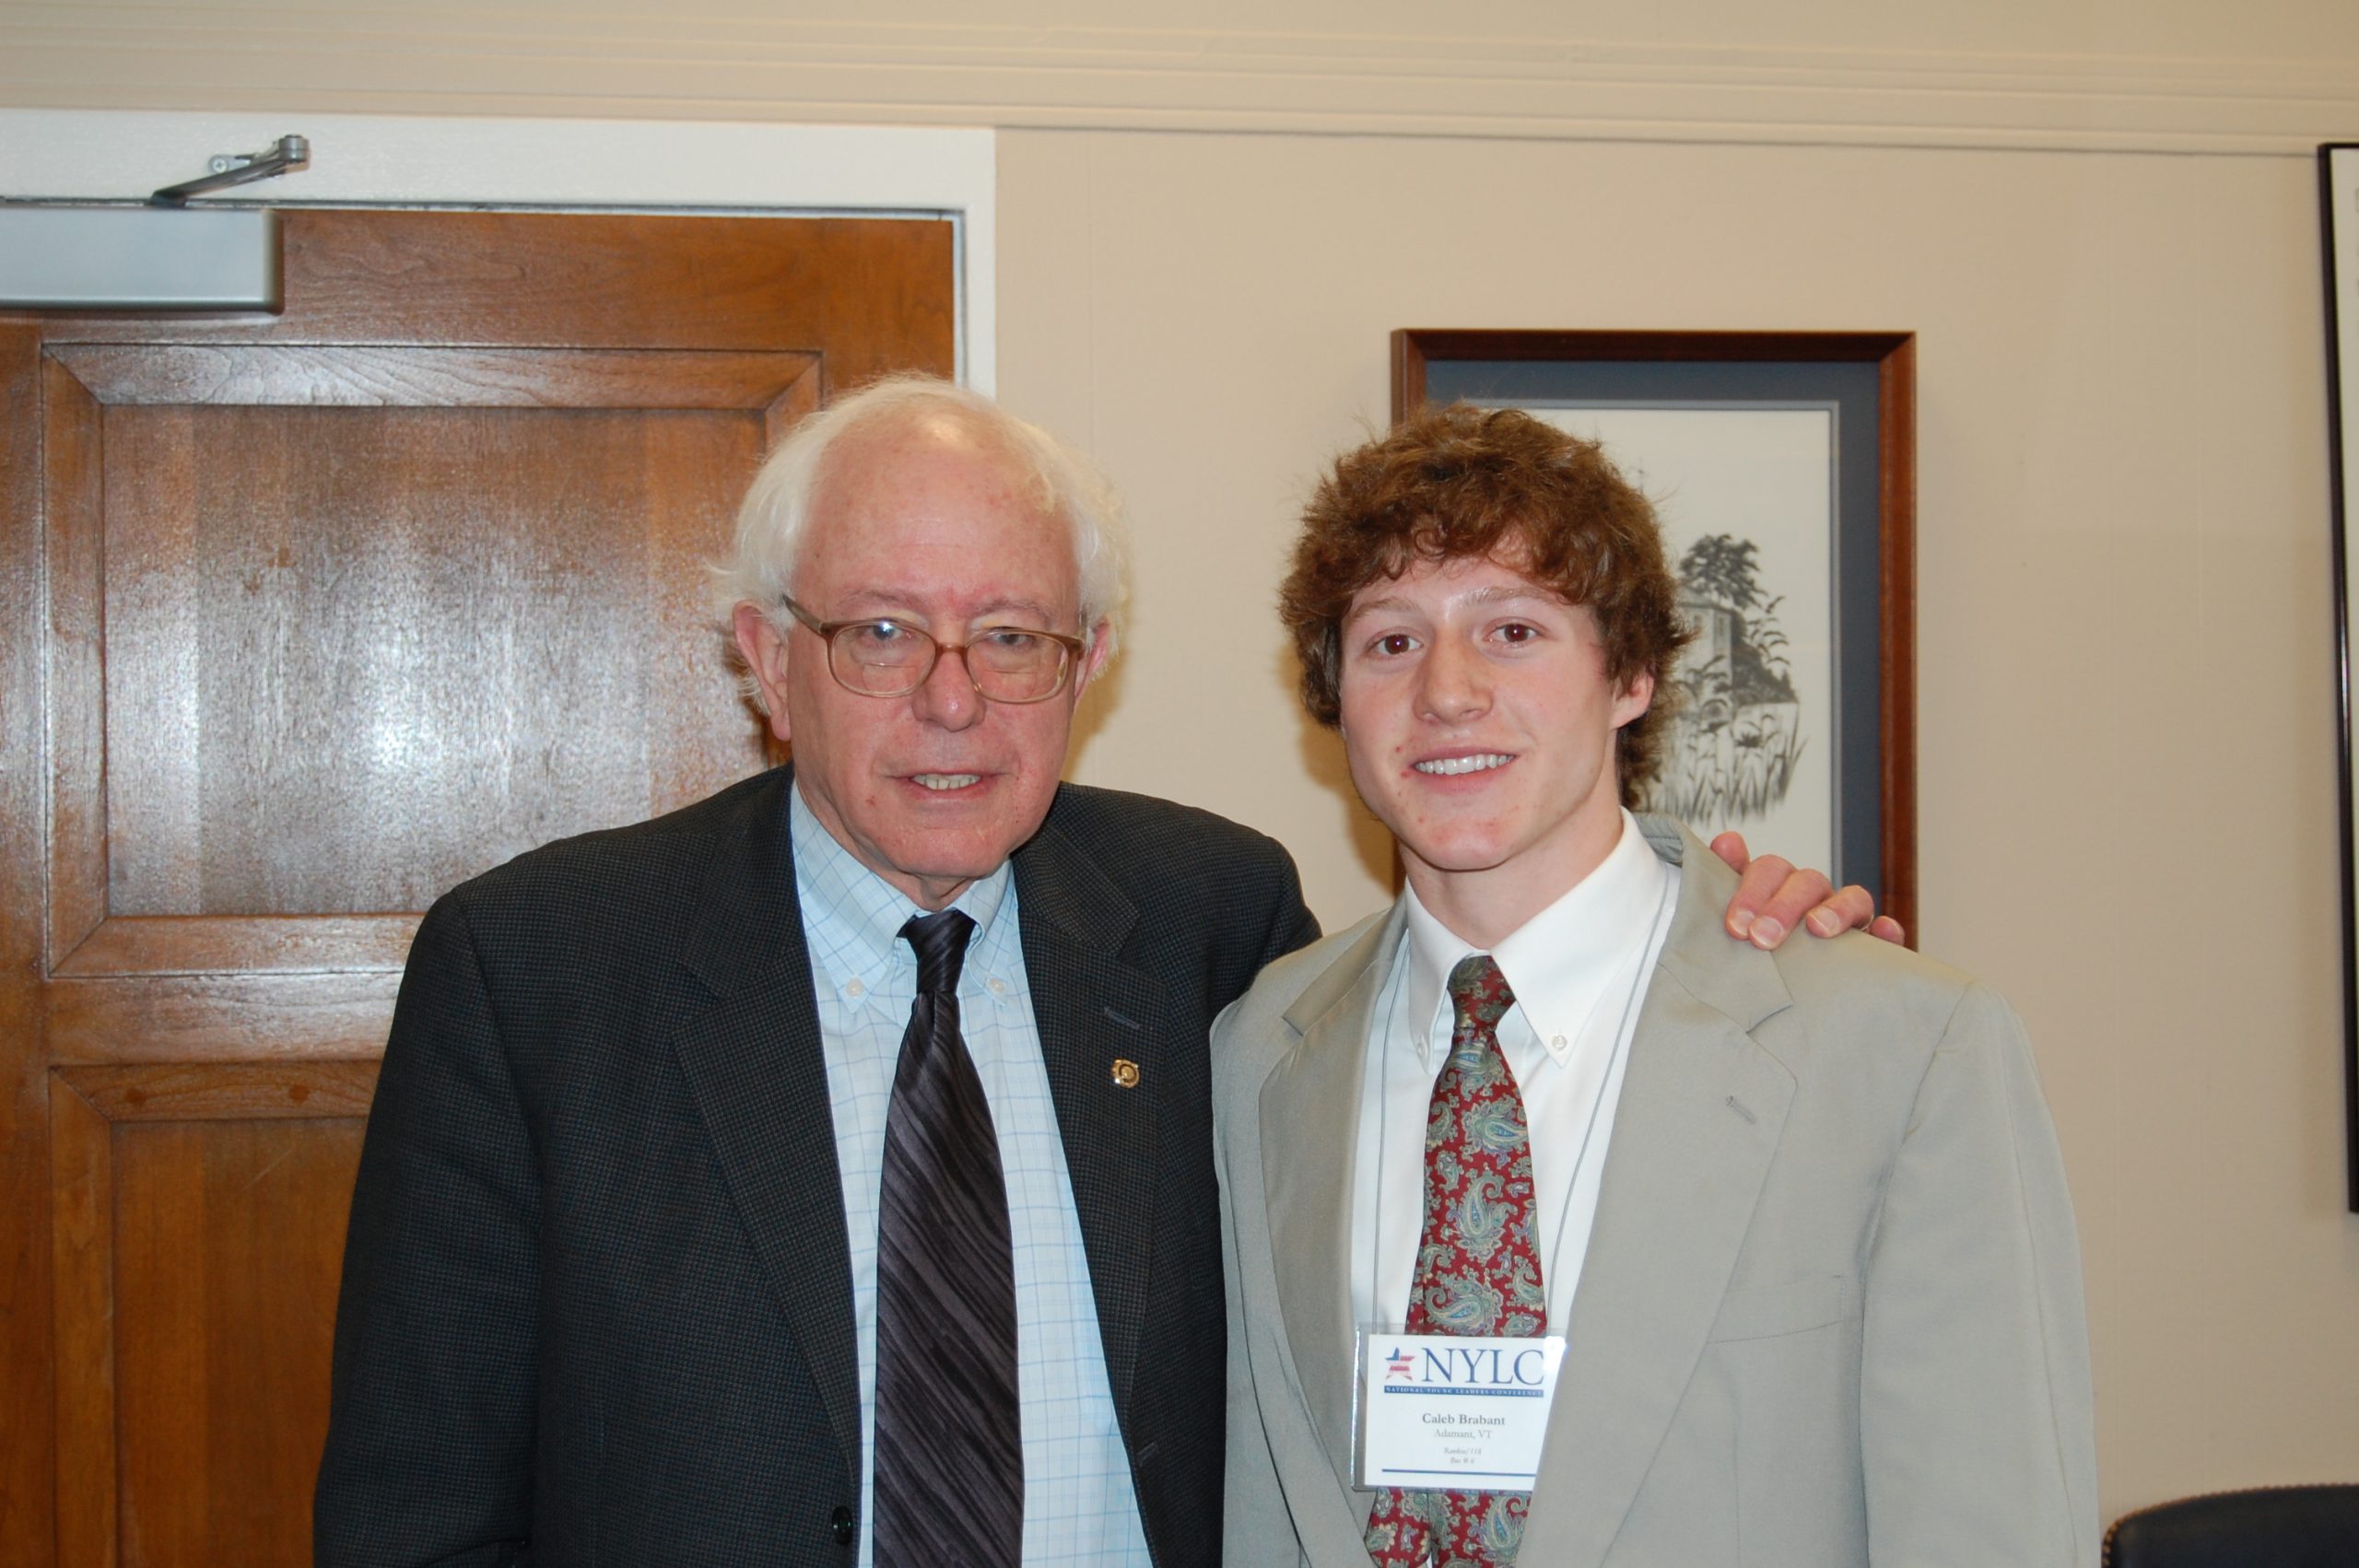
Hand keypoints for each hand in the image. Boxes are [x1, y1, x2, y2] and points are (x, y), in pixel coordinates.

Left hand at [1709, 831, 1905, 948]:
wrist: (1788, 1002)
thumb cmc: (1759, 954)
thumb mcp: (1740, 922)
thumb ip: (1727, 880)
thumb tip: (1726, 840)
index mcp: (1778, 889)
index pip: (1769, 870)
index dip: (1752, 891)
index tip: (1735, 926)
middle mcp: (1814, 899)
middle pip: (1807, 882)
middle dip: (1783, 907)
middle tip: (1762, 938)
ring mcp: (1848, 920)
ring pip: (1853, 898)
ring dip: (1836, 909)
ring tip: (1817, 929)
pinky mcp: (1875, 948)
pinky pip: (1887, 933)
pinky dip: (1887, 930)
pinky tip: (1883, 933)